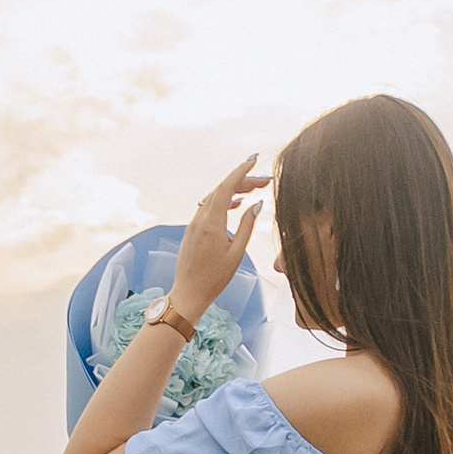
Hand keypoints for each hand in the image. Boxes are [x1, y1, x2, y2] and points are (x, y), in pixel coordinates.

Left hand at [169, 156, 266, 322]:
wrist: (188, 294)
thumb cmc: (214, 278)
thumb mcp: (237, 253)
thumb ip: (247, 226)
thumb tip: (256, 204)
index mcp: (211, 222)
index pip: (227, 187)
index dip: (241, 171)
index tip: (254, 159)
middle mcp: (200, 219)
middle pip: (222, 189)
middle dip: (243, 180)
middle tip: (264, 181)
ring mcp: (194, 224)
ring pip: (214, 197)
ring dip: (233, 190)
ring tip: (253, 190)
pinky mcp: (192, 230)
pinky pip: (208, 207)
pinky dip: (223, 200)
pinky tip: (235, 203)